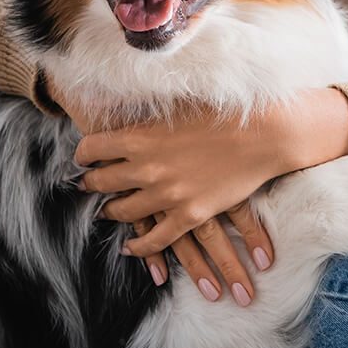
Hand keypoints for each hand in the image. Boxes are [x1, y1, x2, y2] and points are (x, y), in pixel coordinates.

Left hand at [73, 89, 347, 304]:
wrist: (264, 133)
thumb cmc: (221, 111)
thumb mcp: (173, 105)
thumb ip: (144, 112)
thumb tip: (114, 99)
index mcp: (138, 137)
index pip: (90, 148)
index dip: (83, 154)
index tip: (83, 158)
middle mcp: (146, 168)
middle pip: (101, 182)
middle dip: (90, 183)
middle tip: (86, 185)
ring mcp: (167, 194)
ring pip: (123, 212)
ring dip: (110, 212)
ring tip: (106, 211)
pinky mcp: (189, 214)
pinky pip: (155, 239)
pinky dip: (139, 247)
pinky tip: (129, 247)